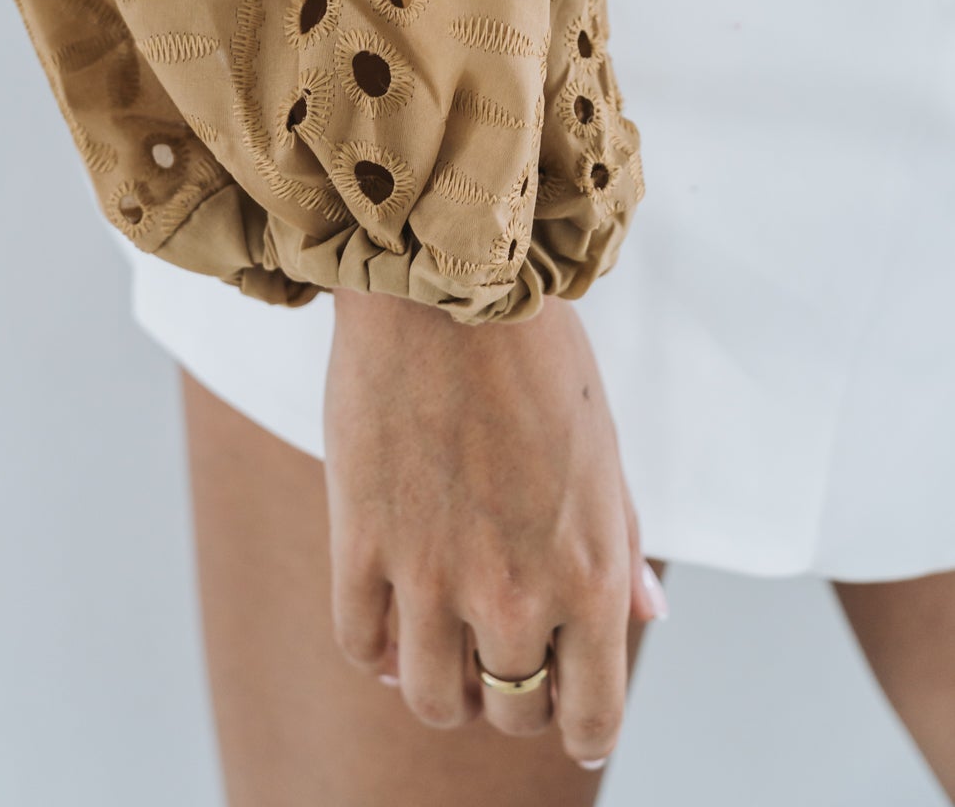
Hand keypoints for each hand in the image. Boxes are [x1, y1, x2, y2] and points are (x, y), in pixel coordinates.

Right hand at [323, 287, 665, 766]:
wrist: (446, 287)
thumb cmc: (536, 355)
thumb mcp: (603, 449)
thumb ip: (624, 543)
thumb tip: (652, 612)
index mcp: (592, 574)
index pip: (591, 719)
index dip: (580, 726)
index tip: (566, 708)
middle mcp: (515, 592)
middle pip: (511, 712)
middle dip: (511, 695)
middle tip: (500, 650)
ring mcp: (431, 575)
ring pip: (433, 699)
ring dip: (442, 685)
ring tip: (441, 642)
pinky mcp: (361, 542)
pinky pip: (362, 644)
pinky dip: (379, 648)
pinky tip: (392, 616)